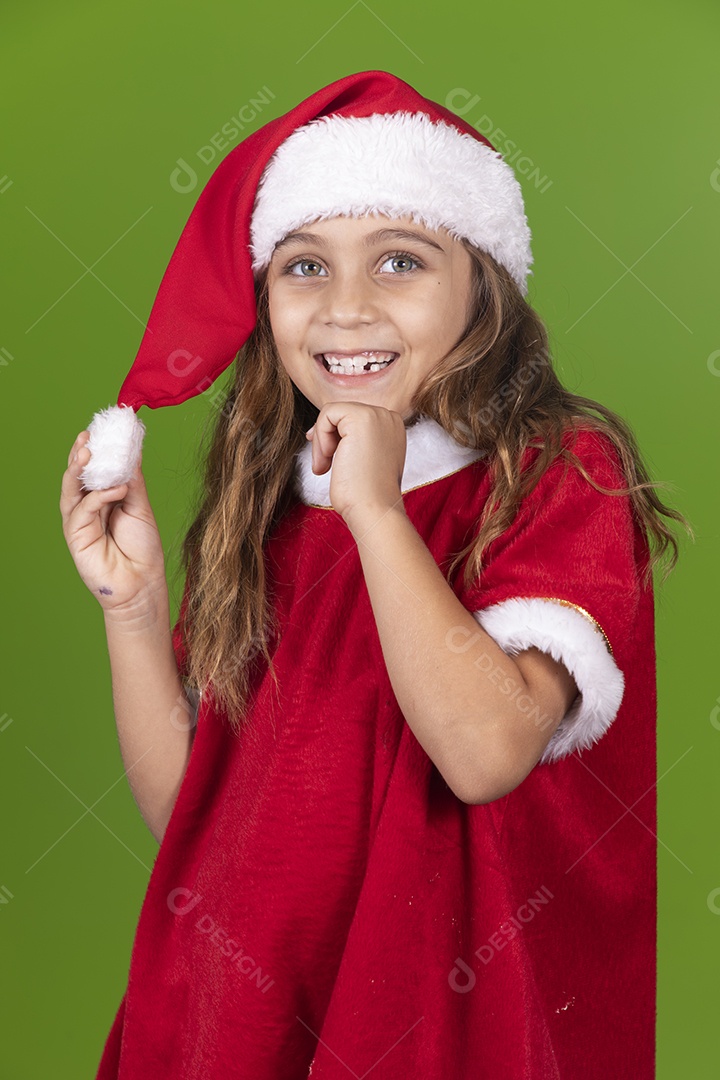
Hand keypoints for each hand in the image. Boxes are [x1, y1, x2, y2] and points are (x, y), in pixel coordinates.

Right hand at [60, 430, 167, 616]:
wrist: (142, 584)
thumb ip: (132, 480)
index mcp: (103, 499)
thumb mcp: (140, 506)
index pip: (94, 470)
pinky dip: (98, 497)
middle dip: (79, 455)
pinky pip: (83, 510)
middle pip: (77, 476)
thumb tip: (130, 451)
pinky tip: (116, 490)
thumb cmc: (143, 548)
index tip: (102, 431)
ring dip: (77, 469)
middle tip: (86, 436)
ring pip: (71, 490)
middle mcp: (88, 508)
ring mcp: (80, 522)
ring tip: (87, 451)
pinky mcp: (76, 536)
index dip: (97, 451)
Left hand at [305, 402, 406, 525]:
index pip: (351, 419)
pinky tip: (327, 460)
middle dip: (325, 438)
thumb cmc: (365, 495)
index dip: (333, 434)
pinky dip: (320, 437)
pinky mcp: (362, 417)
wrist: (374, 509)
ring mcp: (377, 415)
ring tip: (324, 466)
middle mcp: (388, 417)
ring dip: (321, 441)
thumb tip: (323, 429)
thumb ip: (353, 441)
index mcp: (392, 427)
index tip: (325, 455)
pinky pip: (327, 413)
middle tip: (322, 466)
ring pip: (332, 412)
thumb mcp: (363, 460)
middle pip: (341, 413)